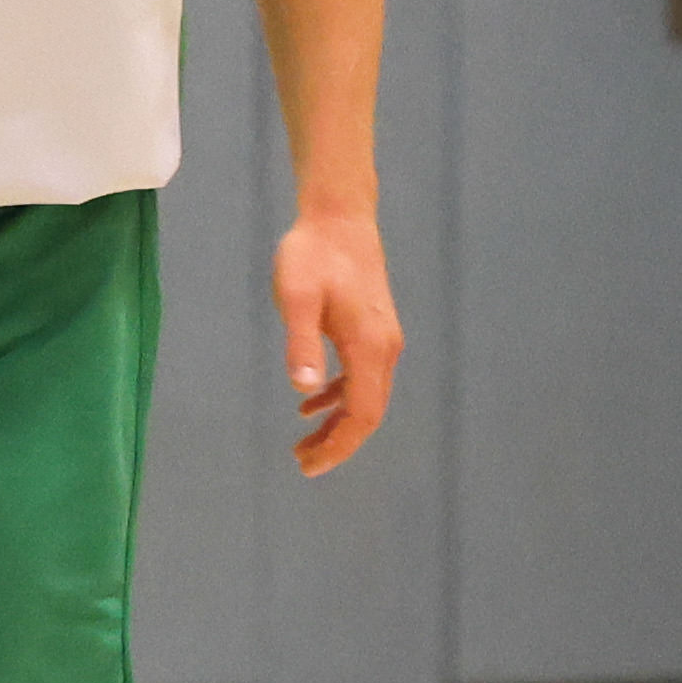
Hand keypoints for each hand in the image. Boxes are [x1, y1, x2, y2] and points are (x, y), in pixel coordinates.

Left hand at [272, 207, 401, 476]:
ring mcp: (383, 339)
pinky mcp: (374, 329)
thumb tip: (303, 390)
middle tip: (303, 463)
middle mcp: (384, 349)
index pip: (361, 414)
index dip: (338, 445)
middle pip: (368, 413)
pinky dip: (339, 397)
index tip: (309, 466)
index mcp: (368, 347)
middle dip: (338, 443)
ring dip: (338, 424)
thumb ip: (300, 343)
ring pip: (367, 398)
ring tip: (303, 443)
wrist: (339, 216)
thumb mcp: (297, 297)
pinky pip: (362, 377)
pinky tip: (311, 404)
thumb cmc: (313, 253)